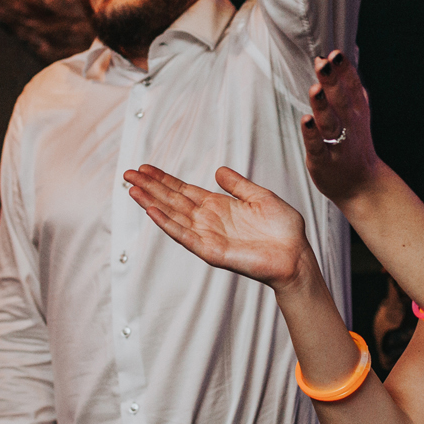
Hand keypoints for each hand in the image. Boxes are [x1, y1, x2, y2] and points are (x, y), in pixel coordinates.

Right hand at [124, 164, 317, 288]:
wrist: (296, 255)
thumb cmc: (283, 230)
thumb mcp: (261, 197)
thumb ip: (238, 185)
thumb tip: (218, 170)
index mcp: (219, 206)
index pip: (184, 190)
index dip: (164, 179)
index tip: (144, 168)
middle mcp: (209, 220)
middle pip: (172, 200)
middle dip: (150, 187)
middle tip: (127, 174)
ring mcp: (208, 236)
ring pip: (173, 216)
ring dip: (152, 203)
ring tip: (132, 189)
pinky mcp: (211, 251)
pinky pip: (185, 236)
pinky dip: (168, 224)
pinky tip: (152, 211)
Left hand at [302, 51, 385, 204]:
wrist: (362, 184)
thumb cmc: (354, 144)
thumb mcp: (357, 113)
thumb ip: (348, 86)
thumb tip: (337, 58)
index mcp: (356, 111)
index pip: (351, 86)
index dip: (344, 70)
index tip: (335, 54)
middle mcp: (349, 125)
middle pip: (340, 101)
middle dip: (332, 82)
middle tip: (325, 63)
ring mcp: (337, 143)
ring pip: (329, 122)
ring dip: (322, 106)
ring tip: (315, 88)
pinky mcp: (323, 160)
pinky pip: (317, 146)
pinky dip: (312, 134)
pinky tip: (306, 120)